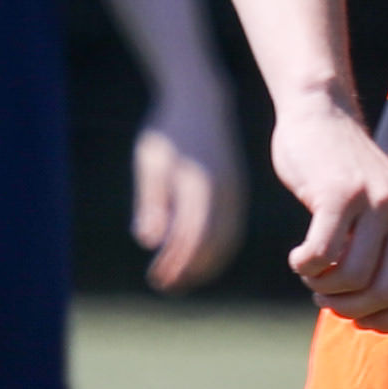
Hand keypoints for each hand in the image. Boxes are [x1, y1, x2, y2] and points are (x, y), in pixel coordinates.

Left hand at [130, 104, 241, 290]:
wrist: (200, 102)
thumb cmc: (168, 133)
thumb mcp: (151, 165)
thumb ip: (151, 203)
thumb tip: (149, 242)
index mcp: (200, 186)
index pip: (190, 237)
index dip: (175, 263)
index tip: (156, 278)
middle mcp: (223, 193)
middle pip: (212, 245)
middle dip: (190, 270)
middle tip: (166, 286)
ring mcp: (235, 192)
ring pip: (227, 240)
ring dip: (205, 265)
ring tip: (181, 278)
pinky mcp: (237, 191)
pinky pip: (232, 229)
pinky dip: (218, 250)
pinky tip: (199, 258)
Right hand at [276, 95, 387, 333]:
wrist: (321, 117)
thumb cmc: (347, 180)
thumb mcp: (383, 224)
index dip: (387, 321)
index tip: (358, 315)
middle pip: (385, 294)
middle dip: (350, 308)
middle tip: (327, 296)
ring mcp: (376, 201)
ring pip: (353, 278)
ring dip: (324, 289)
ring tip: (312, 275)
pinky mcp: (340, 192)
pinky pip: (323, 255)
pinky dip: (306, 267)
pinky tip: (298, 259)